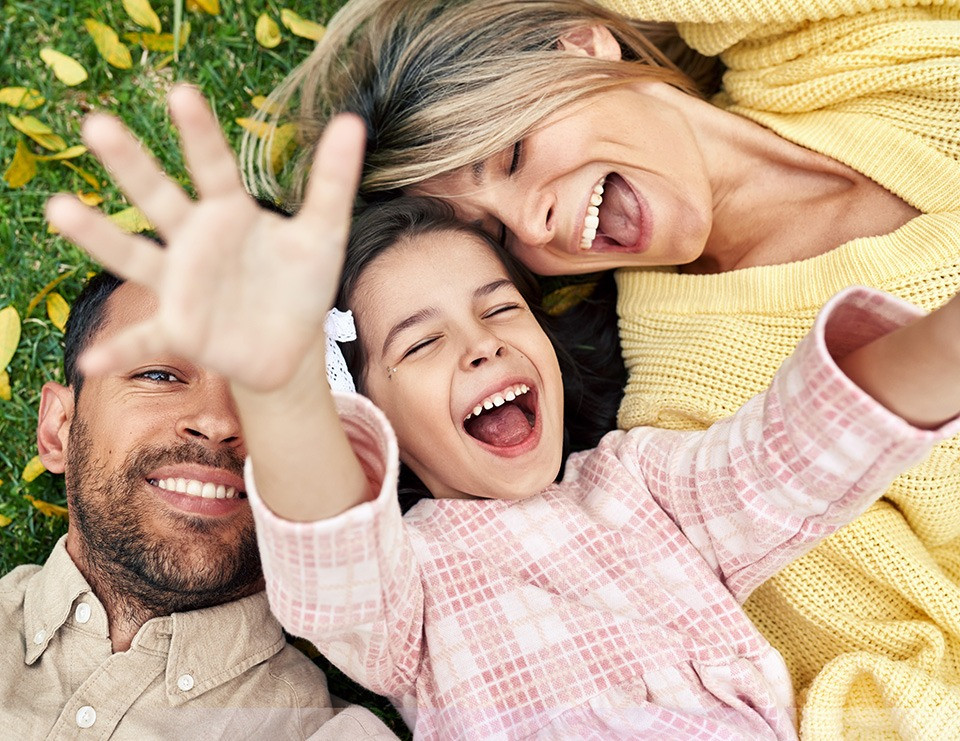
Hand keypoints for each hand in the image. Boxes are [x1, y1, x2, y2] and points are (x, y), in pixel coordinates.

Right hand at [46, 84, 364, 391]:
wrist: (289, 343)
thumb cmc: (299, 282)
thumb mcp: (323, 234)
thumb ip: (332, 181)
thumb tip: (354, 122)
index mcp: (229, 213)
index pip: (214, 166)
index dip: (200, 133)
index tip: (181, 92)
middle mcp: (194, 242)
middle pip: (158, 198)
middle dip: (131, 164)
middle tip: (97, 124)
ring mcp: (180, 285)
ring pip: (133, 256)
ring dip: (99, 235)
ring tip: (59, 208)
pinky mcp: (179, 330)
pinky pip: (144, 340)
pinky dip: (118, 351)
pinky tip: (90, 362)